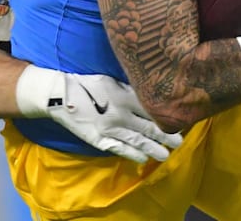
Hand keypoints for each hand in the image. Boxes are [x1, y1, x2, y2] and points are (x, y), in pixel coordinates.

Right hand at [16, 66, 182, 162]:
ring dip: (153, 149)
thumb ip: (132, 90)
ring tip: (165, 155)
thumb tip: (153, 95)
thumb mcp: (113, 80)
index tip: (180, 120)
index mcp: (125, 96)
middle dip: (166, 136)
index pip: (152, 109)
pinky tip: (142, 159)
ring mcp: (109, 129)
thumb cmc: (89, 84)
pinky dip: (132, 154)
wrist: (60, 95)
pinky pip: (119, 149)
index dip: (167, 116)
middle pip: (149, 127)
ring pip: (137, 141)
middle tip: (180, 142)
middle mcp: (120, 114)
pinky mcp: (99, 140)